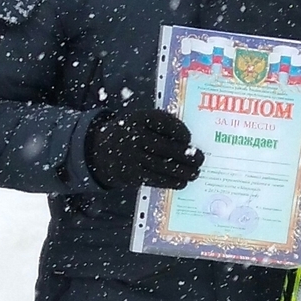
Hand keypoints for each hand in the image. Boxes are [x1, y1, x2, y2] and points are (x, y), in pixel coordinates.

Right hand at [87, 106, 201, 190]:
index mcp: (137, 118)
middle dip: (186, 154)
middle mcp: (132, 136)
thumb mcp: (139, 123)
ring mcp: (130, 157)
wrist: (99, 151)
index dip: (179, 131)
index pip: (163, 122)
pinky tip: (182, 182)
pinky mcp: (130, 174)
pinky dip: (171, 181)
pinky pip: (154, 178)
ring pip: (162, 165)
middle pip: (165, 146)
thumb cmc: (129, 135)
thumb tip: (190, 143)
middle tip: (201, 158)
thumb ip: (160, 127)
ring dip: (182, 171)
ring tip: (195, 173)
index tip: (189, 138)